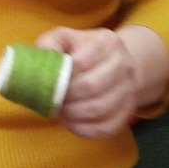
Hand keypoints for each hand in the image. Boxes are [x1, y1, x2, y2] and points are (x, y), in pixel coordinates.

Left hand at [36, 24, 168, 138]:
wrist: (116, 65)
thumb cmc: (82, 51)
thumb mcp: (65, 39)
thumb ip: (49, 45)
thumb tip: (39, 63)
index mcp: (107, 42)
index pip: (81, 62)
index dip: (61, 77)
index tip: (48, 83)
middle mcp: (123, 64)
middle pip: (92, 87)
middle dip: (66, 98)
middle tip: (51, 101)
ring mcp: (129, 89)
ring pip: (99, 109)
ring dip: (73, 114)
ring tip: (59, 111)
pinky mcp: (127, 111)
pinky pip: (106, 127)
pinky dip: (83, 129)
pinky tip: (70, 122)